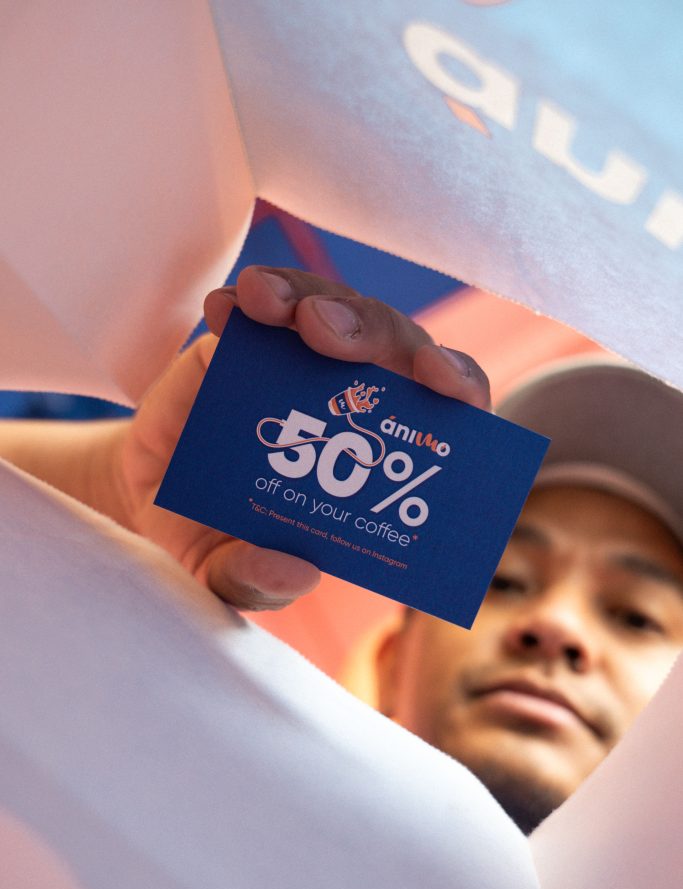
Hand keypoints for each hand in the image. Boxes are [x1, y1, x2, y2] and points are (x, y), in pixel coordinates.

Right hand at [114, 266, 489, 609]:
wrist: (149, 498)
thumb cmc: (216, 537)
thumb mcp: (229, 572)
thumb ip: (259, 582)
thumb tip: (295, 573)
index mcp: (380, 461)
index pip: (449, 414)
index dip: (457, 386)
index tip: (437, 376)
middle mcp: (357, 403)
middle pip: (395, 347)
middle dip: (369, 330)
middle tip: (322, 332)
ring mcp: (307, 365)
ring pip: (336, 310)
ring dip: (308, 299)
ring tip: (265, 304)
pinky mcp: (255, 340)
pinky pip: (267, 304)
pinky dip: (252, 300)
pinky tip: (227, 308)